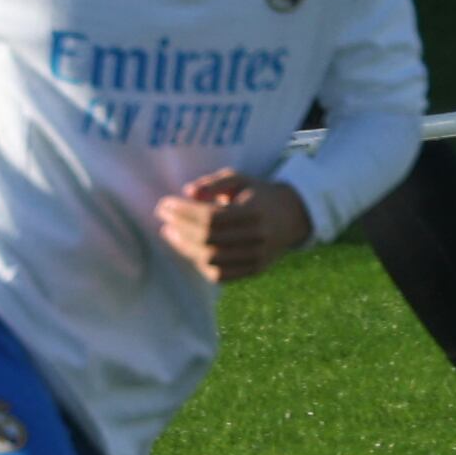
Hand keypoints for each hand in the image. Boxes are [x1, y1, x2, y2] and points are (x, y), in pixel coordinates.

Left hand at [156, 172, 311, 282]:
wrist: (291, 217)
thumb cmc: (258, 194)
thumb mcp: (239, 179)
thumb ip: (214, 182)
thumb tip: (188, 192)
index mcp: (255, 211)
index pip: (211, 216)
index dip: (184, 212)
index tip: (165, 204)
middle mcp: (259, 236)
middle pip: (208, 238)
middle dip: (180, 227)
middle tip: (164, 217)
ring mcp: (258, 256)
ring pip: (212, 259)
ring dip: (184, 247)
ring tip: (170, 233)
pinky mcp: (255, 270)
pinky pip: (221, 275)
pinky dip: (200, 264)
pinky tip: (188, 250)